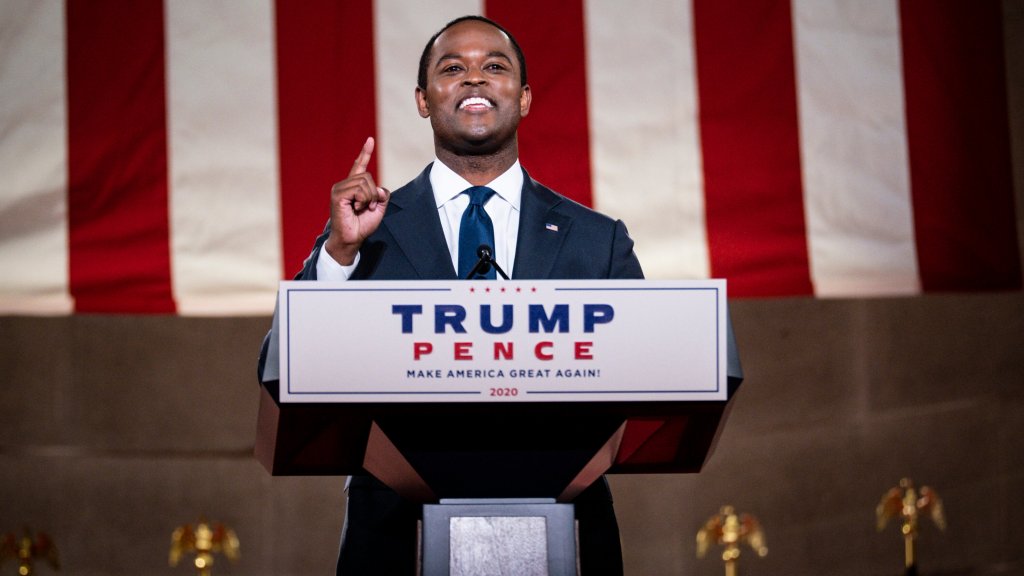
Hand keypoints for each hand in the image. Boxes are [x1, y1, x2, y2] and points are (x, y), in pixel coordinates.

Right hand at [324, 137, 389, 264]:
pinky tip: (356, 208)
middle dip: (374, 193)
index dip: (365, 153)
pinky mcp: (338, 195)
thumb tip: (379, 188)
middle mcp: (344, 185)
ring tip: (361, 209)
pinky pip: (359, 190)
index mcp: (353, 186)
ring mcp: (339, 189)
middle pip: (367, 176)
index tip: (370, 140)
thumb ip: (382, 195)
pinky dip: (363, 200)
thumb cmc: (362, 225)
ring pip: (365, 182)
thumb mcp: (378, 208)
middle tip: (368, 207)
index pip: (359, 165)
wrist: (352, 239)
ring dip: (369, 198)